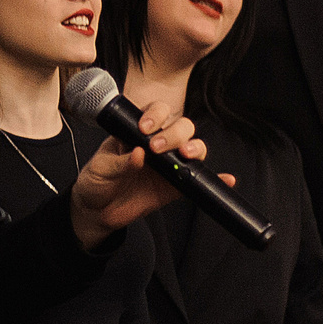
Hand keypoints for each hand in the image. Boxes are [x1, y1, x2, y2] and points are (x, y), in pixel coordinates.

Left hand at [66, 107, 209, 247]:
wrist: (97, 211)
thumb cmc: (97, 181)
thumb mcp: (101, 169)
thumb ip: (120, 162)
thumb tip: (138, 154)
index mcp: (137, 131)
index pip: (155, 112)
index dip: (155, 116)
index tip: (144, 129)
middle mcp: (157, 143)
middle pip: (181, 126)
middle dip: (174, 132)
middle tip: (157, 147)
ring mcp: (169, 164)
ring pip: (193, 147)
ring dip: (194, 148)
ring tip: (184, 155)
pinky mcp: (175, 186)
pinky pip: (198, 179)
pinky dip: (216, 179)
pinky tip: (226, 179)